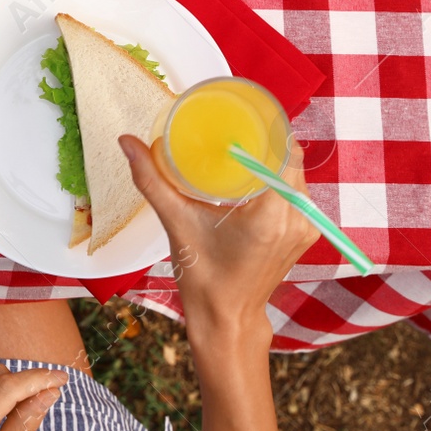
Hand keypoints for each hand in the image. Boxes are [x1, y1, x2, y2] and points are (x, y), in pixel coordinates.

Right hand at [121, 135, 318, 335]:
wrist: (226, 318)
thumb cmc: (203, 277)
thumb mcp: (176, 223)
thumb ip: (151, 180)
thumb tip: (127, 142)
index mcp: (271, 214)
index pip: (284, 154)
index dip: (269, 127)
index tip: (244, 112)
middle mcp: (296, 219)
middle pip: (291, 160)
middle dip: (267, 139)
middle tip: (236, 124)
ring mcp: (304, 228)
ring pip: (295, 175)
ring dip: (274, 158)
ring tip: (244, 143)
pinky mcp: (302, 235)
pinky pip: (295, 193)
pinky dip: (277, 177)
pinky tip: (254, 171)